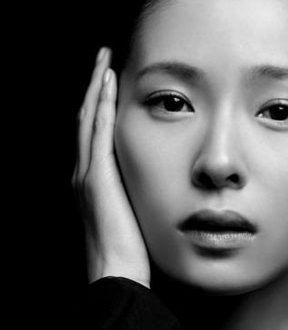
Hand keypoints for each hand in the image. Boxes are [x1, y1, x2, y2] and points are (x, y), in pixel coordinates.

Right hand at [73, 47, 150, 287]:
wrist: (116, 271)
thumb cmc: (130, 252)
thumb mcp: (135, 215)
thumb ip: (139, 194)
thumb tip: (160, 182)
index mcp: (94, 182)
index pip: (95, 133)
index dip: (100, 105)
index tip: (112, 80)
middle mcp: (85, 173)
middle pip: (86, 118)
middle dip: (95, 87)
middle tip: (104, 58)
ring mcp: (88, 175)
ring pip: (87, 120)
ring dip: (96, 88)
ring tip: (104, 61)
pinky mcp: (97, 179)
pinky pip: (97, 135)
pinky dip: (100, 108)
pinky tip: (108, 85)